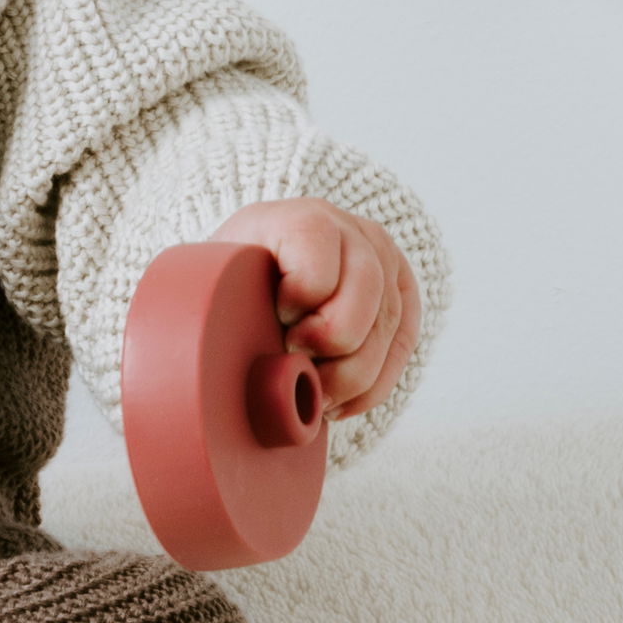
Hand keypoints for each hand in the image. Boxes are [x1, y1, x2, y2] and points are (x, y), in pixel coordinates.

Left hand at [215, 200, 419, 420]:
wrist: (260, 272)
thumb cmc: (234, 281)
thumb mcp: (220, 275)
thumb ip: (223, 297)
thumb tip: (232, 360)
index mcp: (300, 218)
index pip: (319, 251)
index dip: (302, 295)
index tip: (277, 317)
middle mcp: (352, 231)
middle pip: (366, 291)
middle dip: (334, 344)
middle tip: (299, 364)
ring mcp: (384, 261)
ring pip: (389, 326)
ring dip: (353, 376)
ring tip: (316, 397)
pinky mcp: (402, 295)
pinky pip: (403, 346)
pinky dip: (372, 386)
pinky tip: (339, 404)